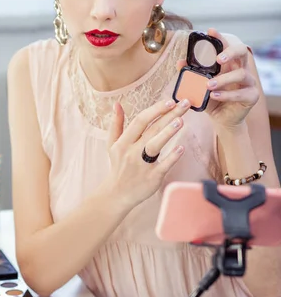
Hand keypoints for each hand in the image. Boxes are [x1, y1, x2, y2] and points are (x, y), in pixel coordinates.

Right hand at [106, 97, 189, 211]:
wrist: (117, 194)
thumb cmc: (118, 166)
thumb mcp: (112, 144)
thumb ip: (116, 124)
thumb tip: (117, 104)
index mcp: (123, 142)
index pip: (140, 121)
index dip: (155, 110)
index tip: (169, 101)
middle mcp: (132, 152)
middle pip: (152, 129)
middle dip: (168, 115)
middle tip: (184, 104)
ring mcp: (142, 165)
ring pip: (155, 145)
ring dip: (168, 132)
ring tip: (181, 120)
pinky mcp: (152, 177)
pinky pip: (163, 165)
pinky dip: (172, 157)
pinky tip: (181, 148)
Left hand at [177, 28, 258, 129]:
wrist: (221, 119)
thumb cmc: (212, 99)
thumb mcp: (199, 86)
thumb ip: (191, 74)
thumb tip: (180, 62)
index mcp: (228, 63)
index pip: (226, 46)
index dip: (220, 38)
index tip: (211, 31)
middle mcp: (240, 69)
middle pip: (242, 52)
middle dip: (231, 52)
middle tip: (219, 58)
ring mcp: (248, 82)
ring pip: (241, 74)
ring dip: (224, 79)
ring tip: (209, 85)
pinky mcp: (251, 96)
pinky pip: (241, 93)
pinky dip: (227, 94)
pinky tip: (215, 95)